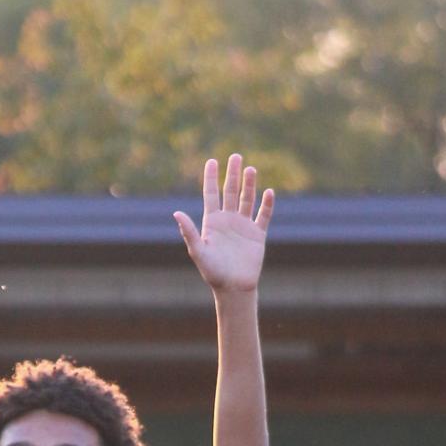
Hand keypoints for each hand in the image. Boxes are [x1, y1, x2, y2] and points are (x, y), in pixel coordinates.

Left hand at [174, 155, 273, 296]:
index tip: (212, 161)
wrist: (233, 288)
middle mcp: (228, 221)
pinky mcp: (257, 235)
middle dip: (233, 174)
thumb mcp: (199, 251)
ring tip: (250, 169)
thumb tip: (176, 213)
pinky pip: (263, 216)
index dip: (211, 178)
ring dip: (249, 185)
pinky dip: (267, 204)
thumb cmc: (213, 272)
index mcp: (212, 222)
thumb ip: (189, 231)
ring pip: (246, 199)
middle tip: (236, 156)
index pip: (211, 194)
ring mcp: (243, 226)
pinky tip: (268, 192)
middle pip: (230, 191)